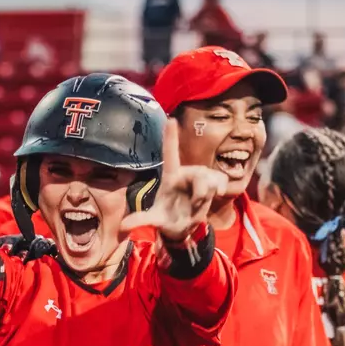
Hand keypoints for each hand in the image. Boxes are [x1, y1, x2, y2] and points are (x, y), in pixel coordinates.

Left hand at [120, 118, 227, 241]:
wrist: (182, 227)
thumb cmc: (167, 219)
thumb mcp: (154, 220)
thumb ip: (141, 221)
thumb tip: (124, 226)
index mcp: (170, 177)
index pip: (170, 153)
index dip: (170, 137)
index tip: (170, 119)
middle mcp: (185, 173)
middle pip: (199, 173)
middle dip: (202, 190)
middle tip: (197, 203)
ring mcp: (199, 176)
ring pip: (211, 177)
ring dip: (208, 193)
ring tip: (200, 204)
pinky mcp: (211, 182)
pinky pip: (221, 179)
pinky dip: (220, 187)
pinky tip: (216, 195)